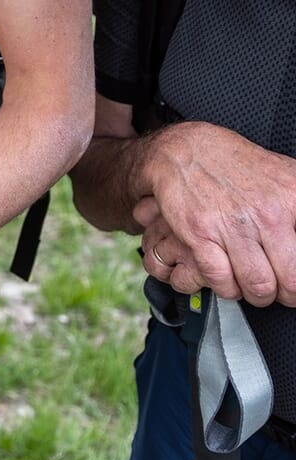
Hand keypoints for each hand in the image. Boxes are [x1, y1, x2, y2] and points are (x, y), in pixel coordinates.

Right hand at [133, 121, 295, 306]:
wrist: (186, 153)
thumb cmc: (234, 167)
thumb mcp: (285, 175)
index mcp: (294, 199)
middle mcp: (268, 214)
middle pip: (291, 281)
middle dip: (286, 294)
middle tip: (280, 291)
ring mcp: (234, 227)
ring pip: (258, 286)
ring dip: (256, 295)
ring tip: (253, 287)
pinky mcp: (201, 236)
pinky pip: (221, 281)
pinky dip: (226, 288)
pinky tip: (227, 279)